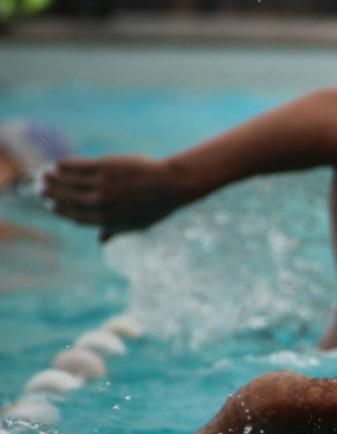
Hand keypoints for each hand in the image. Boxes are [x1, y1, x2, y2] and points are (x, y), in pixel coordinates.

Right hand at [43, 155, 185, 241]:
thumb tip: (101, 242)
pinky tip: (57, 163)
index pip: (76, 216)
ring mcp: (103, 184)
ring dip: (53, 177)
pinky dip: (65, 165)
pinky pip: (78, 165)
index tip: (51, 205)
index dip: (61, 211)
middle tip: (40, 188)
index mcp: (108, 220)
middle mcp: (102, 203)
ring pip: (69, 181)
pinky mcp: (106, 166)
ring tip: (44, 174)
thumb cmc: (155, 205)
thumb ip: (115, 230)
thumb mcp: (137, 224)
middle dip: (51, 193)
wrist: (171, 184)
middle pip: (68, 198)